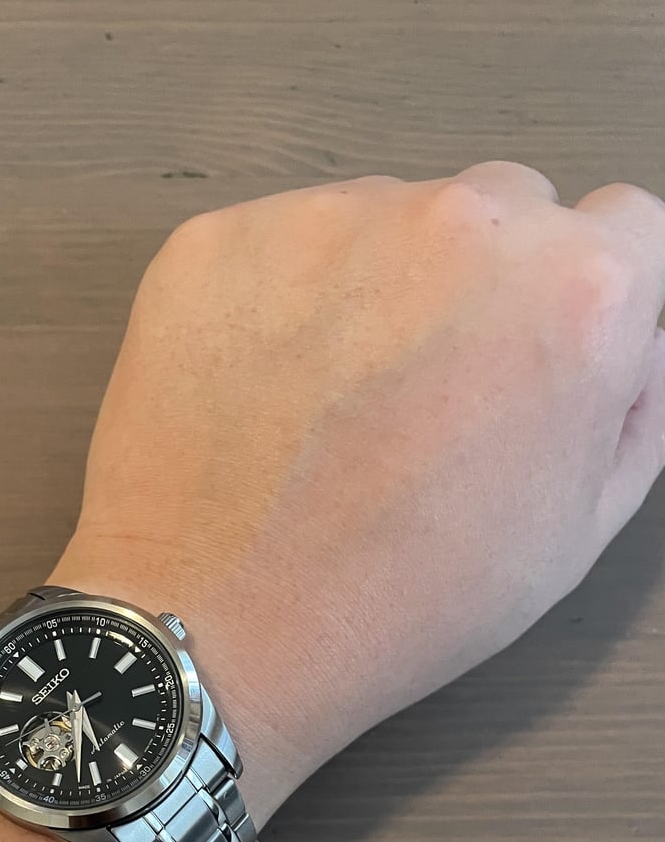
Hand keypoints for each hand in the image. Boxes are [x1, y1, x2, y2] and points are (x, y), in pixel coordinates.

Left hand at [51, 162, 664, 823]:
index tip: (535, 357)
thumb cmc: (398, 602)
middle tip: (424, 394)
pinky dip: (277, 299)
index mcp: (576, 289)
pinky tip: (259, 394)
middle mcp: (461, 222)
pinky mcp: (219, 239)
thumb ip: (631, 406)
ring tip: (327, 406)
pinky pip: (280, 245)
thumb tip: (631, 340)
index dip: (584, 305)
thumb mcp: (574, 532)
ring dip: (374, 286)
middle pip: (504, 210)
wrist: (217, 631)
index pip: (626, 229)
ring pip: (384, 220)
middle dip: (481, 286)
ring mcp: (327, 219)